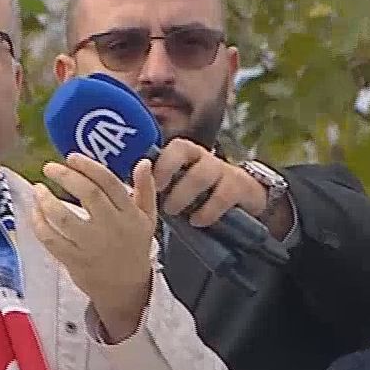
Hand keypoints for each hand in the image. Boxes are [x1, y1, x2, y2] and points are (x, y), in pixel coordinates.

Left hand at [30, 153, 158, 342]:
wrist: (126, 289)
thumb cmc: (134, 248)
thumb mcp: (147, 218)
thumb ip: (145, 189)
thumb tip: (143, 162)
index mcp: (129, 214)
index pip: (109, 183)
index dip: (89, 167)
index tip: (71, 157)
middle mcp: (111, 227)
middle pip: (88, 195)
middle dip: (66, 177)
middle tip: (50, 167)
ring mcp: (91, 245)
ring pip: (64, 218)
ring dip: (46, 201)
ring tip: (38, 189)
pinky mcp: (74, 260)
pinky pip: (52, 240)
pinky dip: (39, 224)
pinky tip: (35, 212)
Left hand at [154, 138, 268, 228]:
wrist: (239, 209)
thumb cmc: (196, 198)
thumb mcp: (176, 191)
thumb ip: (154, 189)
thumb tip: (129, 193)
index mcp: (185, 155)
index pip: (174, 147)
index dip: (161, 162)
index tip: (151, 183)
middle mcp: (203, 157)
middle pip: (185, 151)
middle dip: (168, 173)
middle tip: (156, 195)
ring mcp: (223, 170)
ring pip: (202, 173)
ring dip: (184, 194)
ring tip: (172, 211)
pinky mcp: (240, 187)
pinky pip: (223, 195)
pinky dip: (207, 210)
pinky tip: (197, 221)